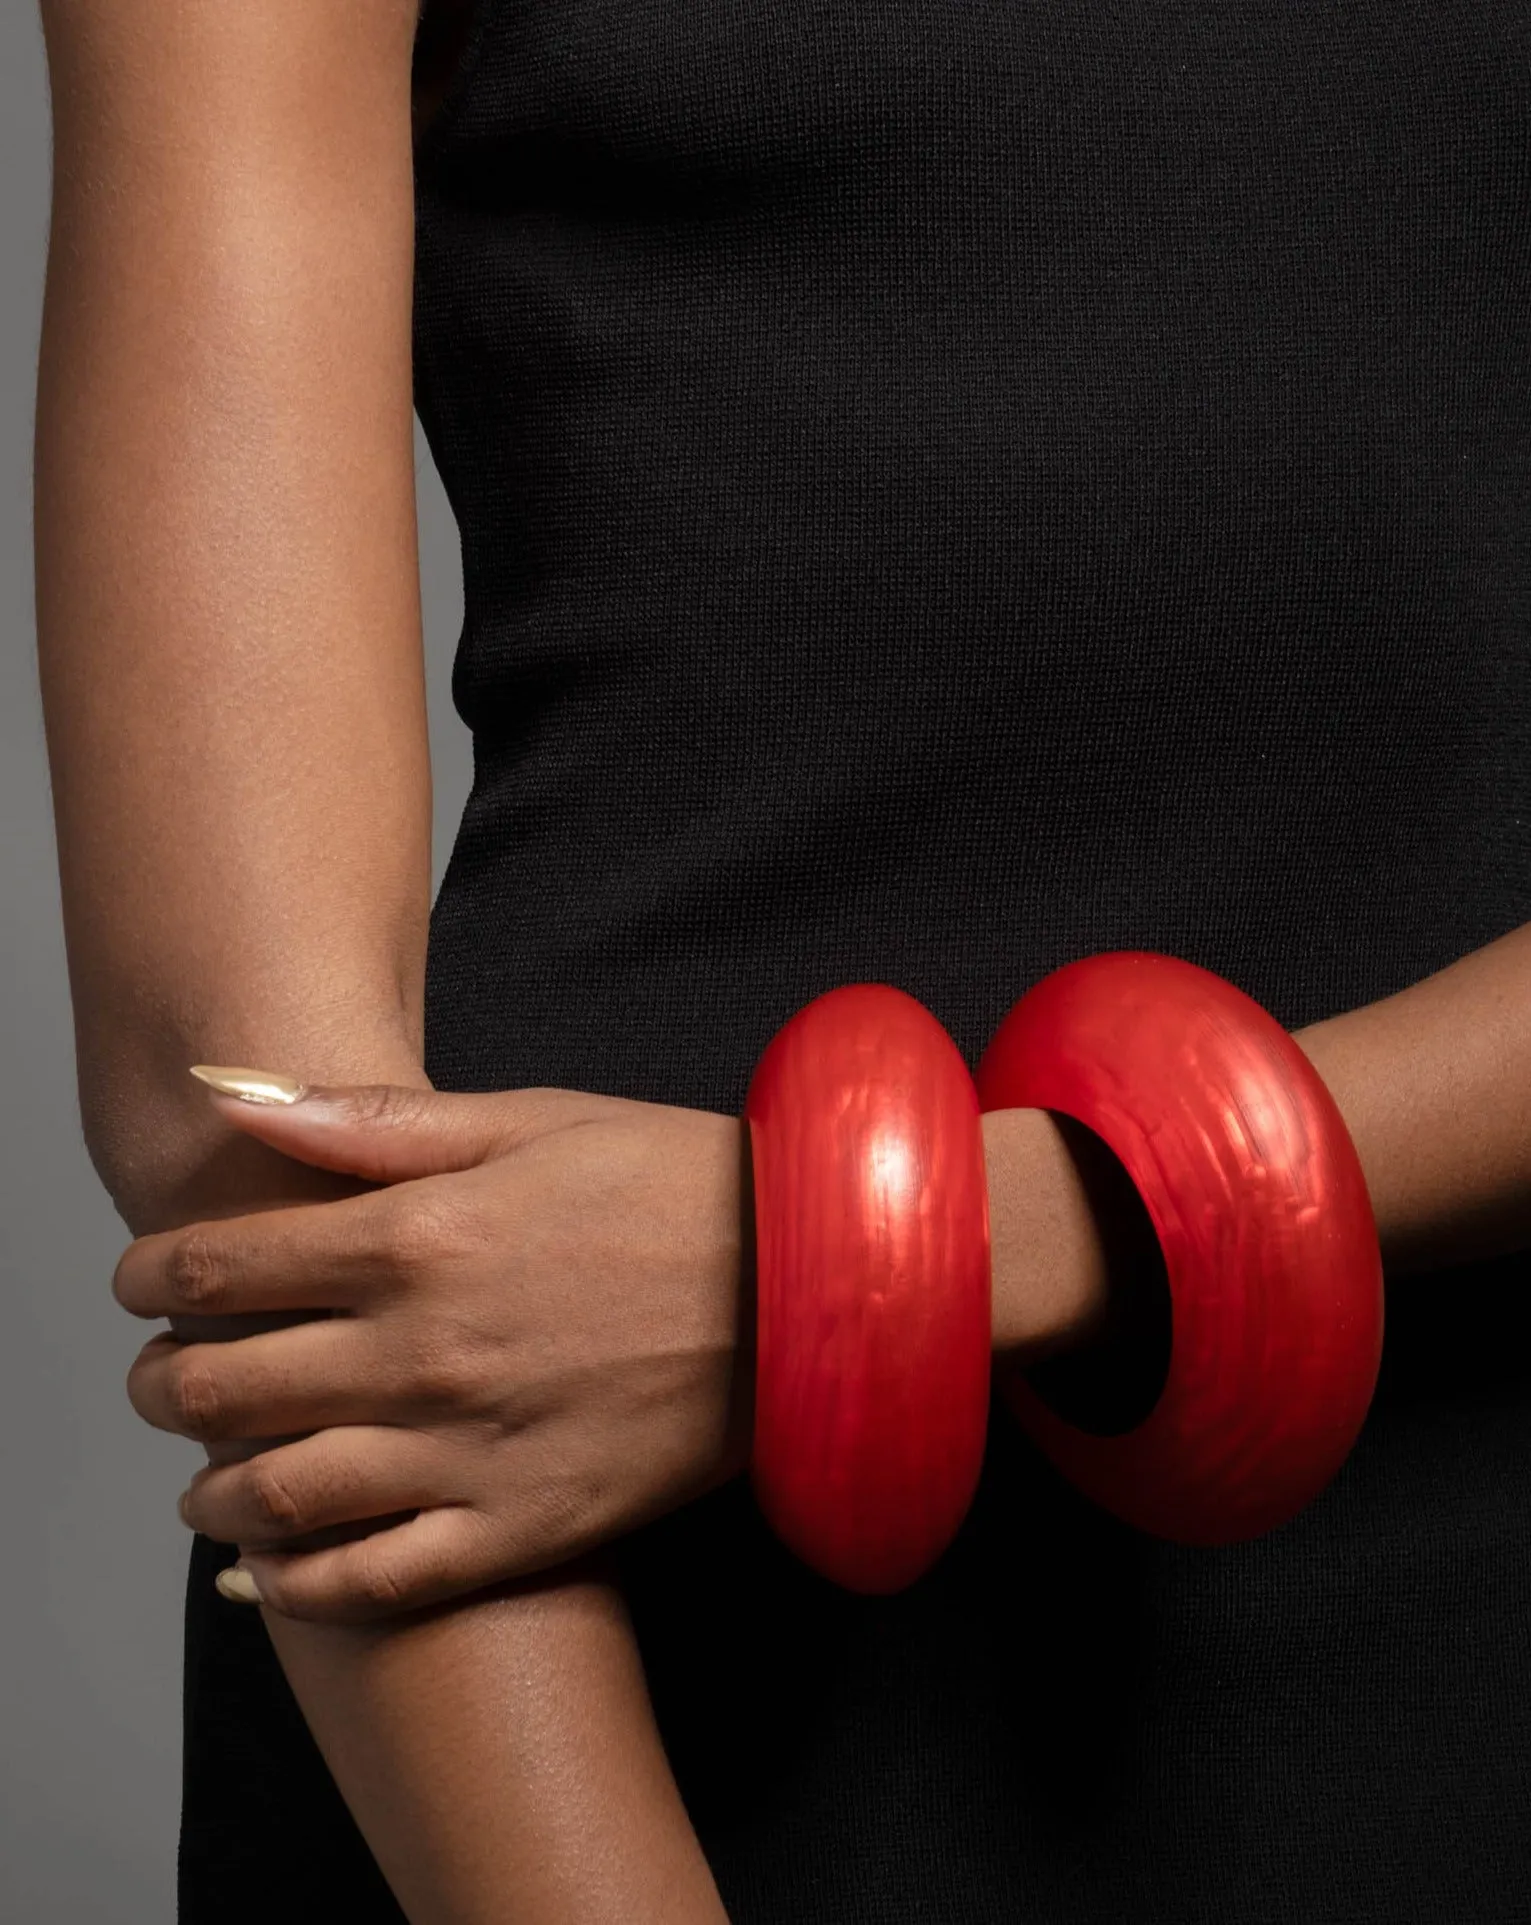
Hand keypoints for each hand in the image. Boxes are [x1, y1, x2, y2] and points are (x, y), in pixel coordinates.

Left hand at [113, 1075, 753, 1622]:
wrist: (812, 1285)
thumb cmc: (674, 1183)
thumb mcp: (529, 1118)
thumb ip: (371, 1119)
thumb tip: (232, 1090)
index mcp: (420, 1238)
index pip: (225, 1266)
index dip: (154, 1276)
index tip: (142, 1282)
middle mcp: (426, 1351)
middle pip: (226, 1385)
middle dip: (162, 1382)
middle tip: (159, 1377)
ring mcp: (471, 1450)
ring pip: (279, 1495)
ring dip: (209, 1492)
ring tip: (202, 1480)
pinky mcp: (523, 1527)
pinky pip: (377, 1581)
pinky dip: (298, 1587)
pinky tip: (266, 1573)